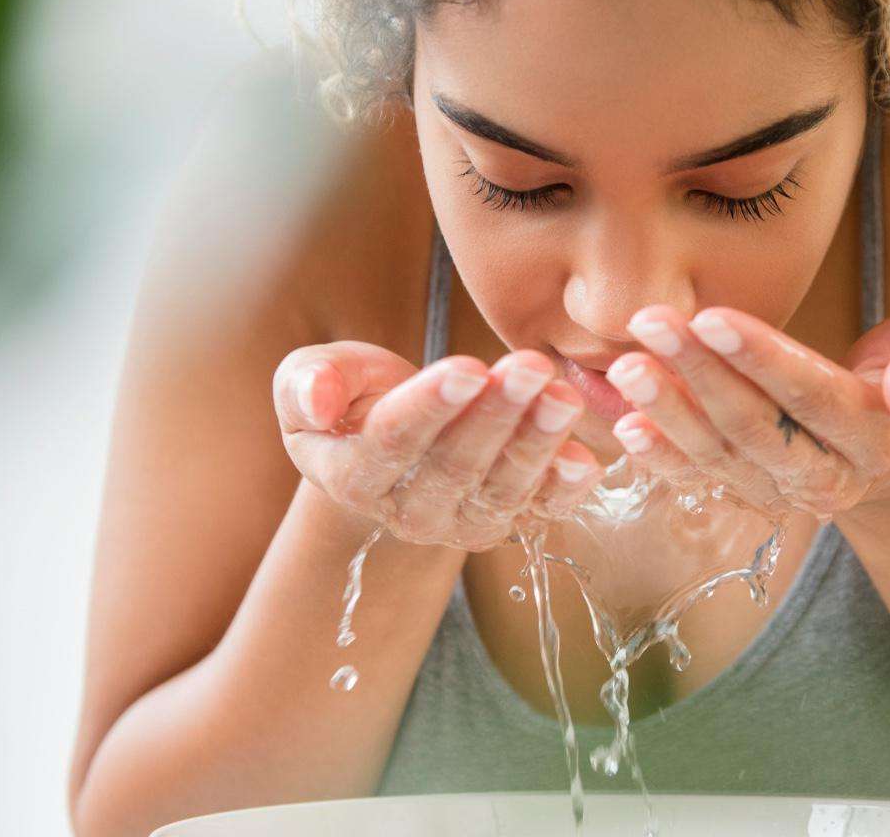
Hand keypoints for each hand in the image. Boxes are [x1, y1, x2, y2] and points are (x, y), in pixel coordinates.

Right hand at [272, 343, 602, 549]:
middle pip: (455, 466)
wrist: (392, 432)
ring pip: (502, 487)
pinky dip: (564, 488)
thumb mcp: (312, 376)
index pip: (392, 442)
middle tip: (530, 368)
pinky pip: (540, 510)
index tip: (468, 368)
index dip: (431, 406)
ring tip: (561, 397)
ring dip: (536, 442)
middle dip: (496, 415)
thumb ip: (305, 384)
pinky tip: (584, 459)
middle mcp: (408, 511)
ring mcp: (462, 521)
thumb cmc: (351, 395)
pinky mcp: (508, 517)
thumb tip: (315, 399)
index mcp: (353, 474)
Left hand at [603, 306, 889, 519]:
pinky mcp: (752, 489)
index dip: (762, 359)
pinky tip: (622, 424)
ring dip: (667, 410)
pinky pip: (698, 475)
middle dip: (698, 374)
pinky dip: (658, 453)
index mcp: (882, 442)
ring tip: (625, 366)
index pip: (813, 397)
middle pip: (755, 427)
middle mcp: (830, 479)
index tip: (712, 316)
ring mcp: (785, 492)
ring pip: (718, 454)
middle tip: (651, 323)